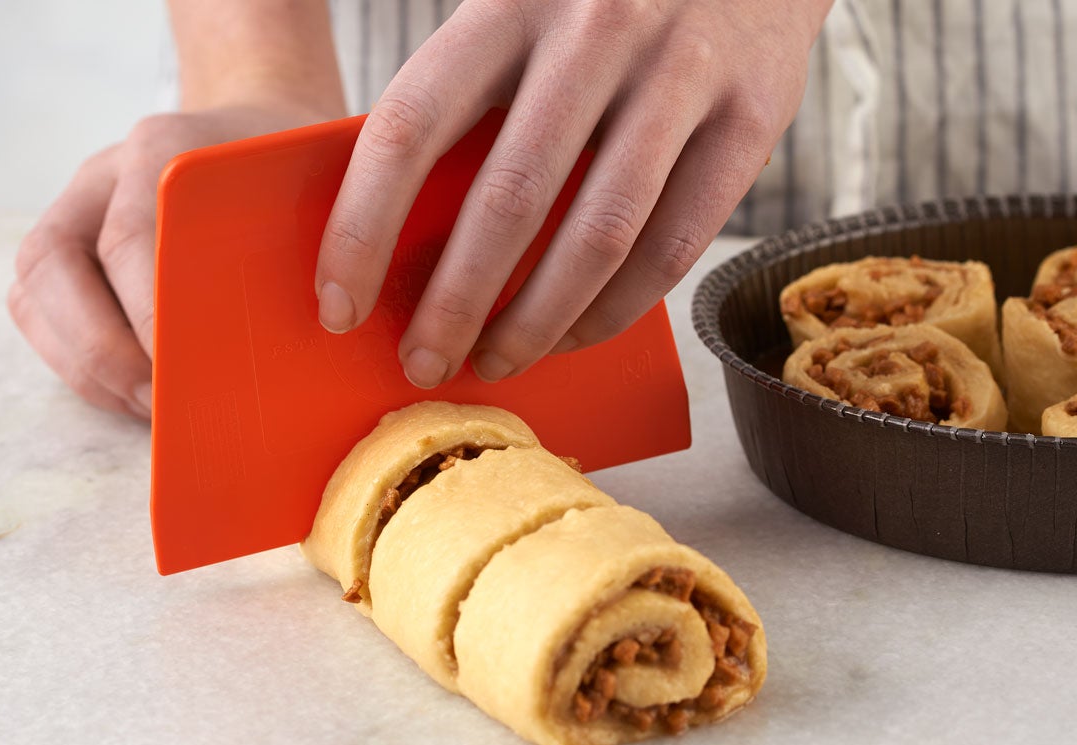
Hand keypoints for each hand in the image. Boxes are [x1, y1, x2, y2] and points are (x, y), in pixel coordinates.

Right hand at [9, 103, 337, 417]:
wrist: (258, 131)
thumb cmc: (294, 174)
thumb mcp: (316, 191)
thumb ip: (309, 245)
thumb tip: (318, 329)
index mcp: (163, 149)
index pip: (130, 240)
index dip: (149, 316)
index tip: (188, 373)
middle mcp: (103, 174)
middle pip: (51, 263)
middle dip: (101, 352)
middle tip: (162, 405)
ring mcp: (74, 208)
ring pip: (33, 292)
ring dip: (86, 366)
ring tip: (151, 410)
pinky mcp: (63, 247)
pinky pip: (36, 311)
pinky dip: (77, 363)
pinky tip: (135, 395)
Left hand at [316, 0, 829, 387]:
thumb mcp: (524, 7)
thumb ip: (471, 90)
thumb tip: (400, 227)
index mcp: (509, 2)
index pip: (411, 126)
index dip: (362, 228)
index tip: (338, 305)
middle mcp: (595, 31)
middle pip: (508, 199)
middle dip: (454, 304)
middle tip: (423, 363)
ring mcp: (681, 74)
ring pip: (599, 237)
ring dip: (536, 322)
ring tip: (496, 362)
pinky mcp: (752, 118)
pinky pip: (676, 244)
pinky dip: (617, 309)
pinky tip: (575, 335)